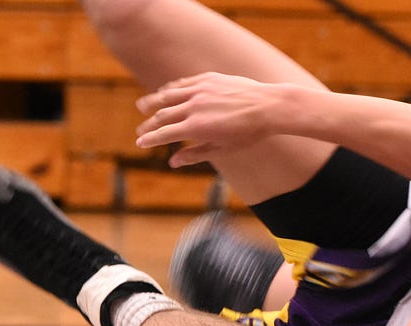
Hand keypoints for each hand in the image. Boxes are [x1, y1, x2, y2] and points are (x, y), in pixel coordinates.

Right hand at [134, 72, 293, 166]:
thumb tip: (173, 162)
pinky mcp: (208, 79)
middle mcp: (194, 107)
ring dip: (153, 102)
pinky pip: (183, 84)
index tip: (140, 142)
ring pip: (168, 95)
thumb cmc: (249, 133)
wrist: (269, 107)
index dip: (150, 139)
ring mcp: (200, 90)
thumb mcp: (222, 149)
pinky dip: (171, 89)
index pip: (164, 134)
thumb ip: (195, 154)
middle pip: (162, 115)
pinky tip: (166, 92)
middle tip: (140, 130)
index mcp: (196, 127)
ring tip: (142, 106)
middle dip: (149, 124)